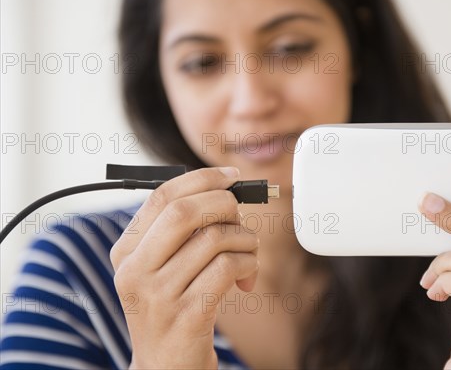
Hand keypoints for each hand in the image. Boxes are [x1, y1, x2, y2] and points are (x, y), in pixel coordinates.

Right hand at [109, 167, 258, 368]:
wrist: (166, 366)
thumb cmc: (172, 306)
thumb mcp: (161, 267)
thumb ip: (180, 230)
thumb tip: (225, 190)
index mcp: (126, 250)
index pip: (162, 196)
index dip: (202, 178)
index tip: (231, 176)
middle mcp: (134, 270)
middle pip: (186, 212)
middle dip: (225, 205)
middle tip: (240, 218)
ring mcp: (158, 295)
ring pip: (215, 239)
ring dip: (245, 239)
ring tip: (248, 253)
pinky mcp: (187, 315)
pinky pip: (228, 268)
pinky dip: (248, 264)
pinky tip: (247, 277)